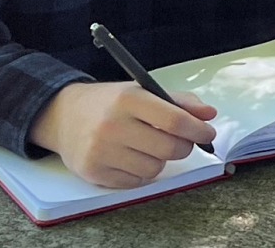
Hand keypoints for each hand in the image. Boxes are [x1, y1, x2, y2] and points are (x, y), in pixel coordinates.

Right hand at [28, 81, 218, 188]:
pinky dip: (140, 173)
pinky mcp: (94, 172)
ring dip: (159, 160)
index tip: (208, 134)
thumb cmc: (110, 103)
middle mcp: (112, 125)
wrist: (63, 116)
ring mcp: (101, 151)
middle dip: (183, 147)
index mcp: (128, 99)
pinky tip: (130, 157)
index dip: (198, 130)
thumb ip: (179, 102)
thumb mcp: (142, 91)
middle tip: (181, 142)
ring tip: (147, 146)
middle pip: (169, 148)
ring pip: (154, 168)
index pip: (174, 119)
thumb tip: (210, 115)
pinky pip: (135, 182)